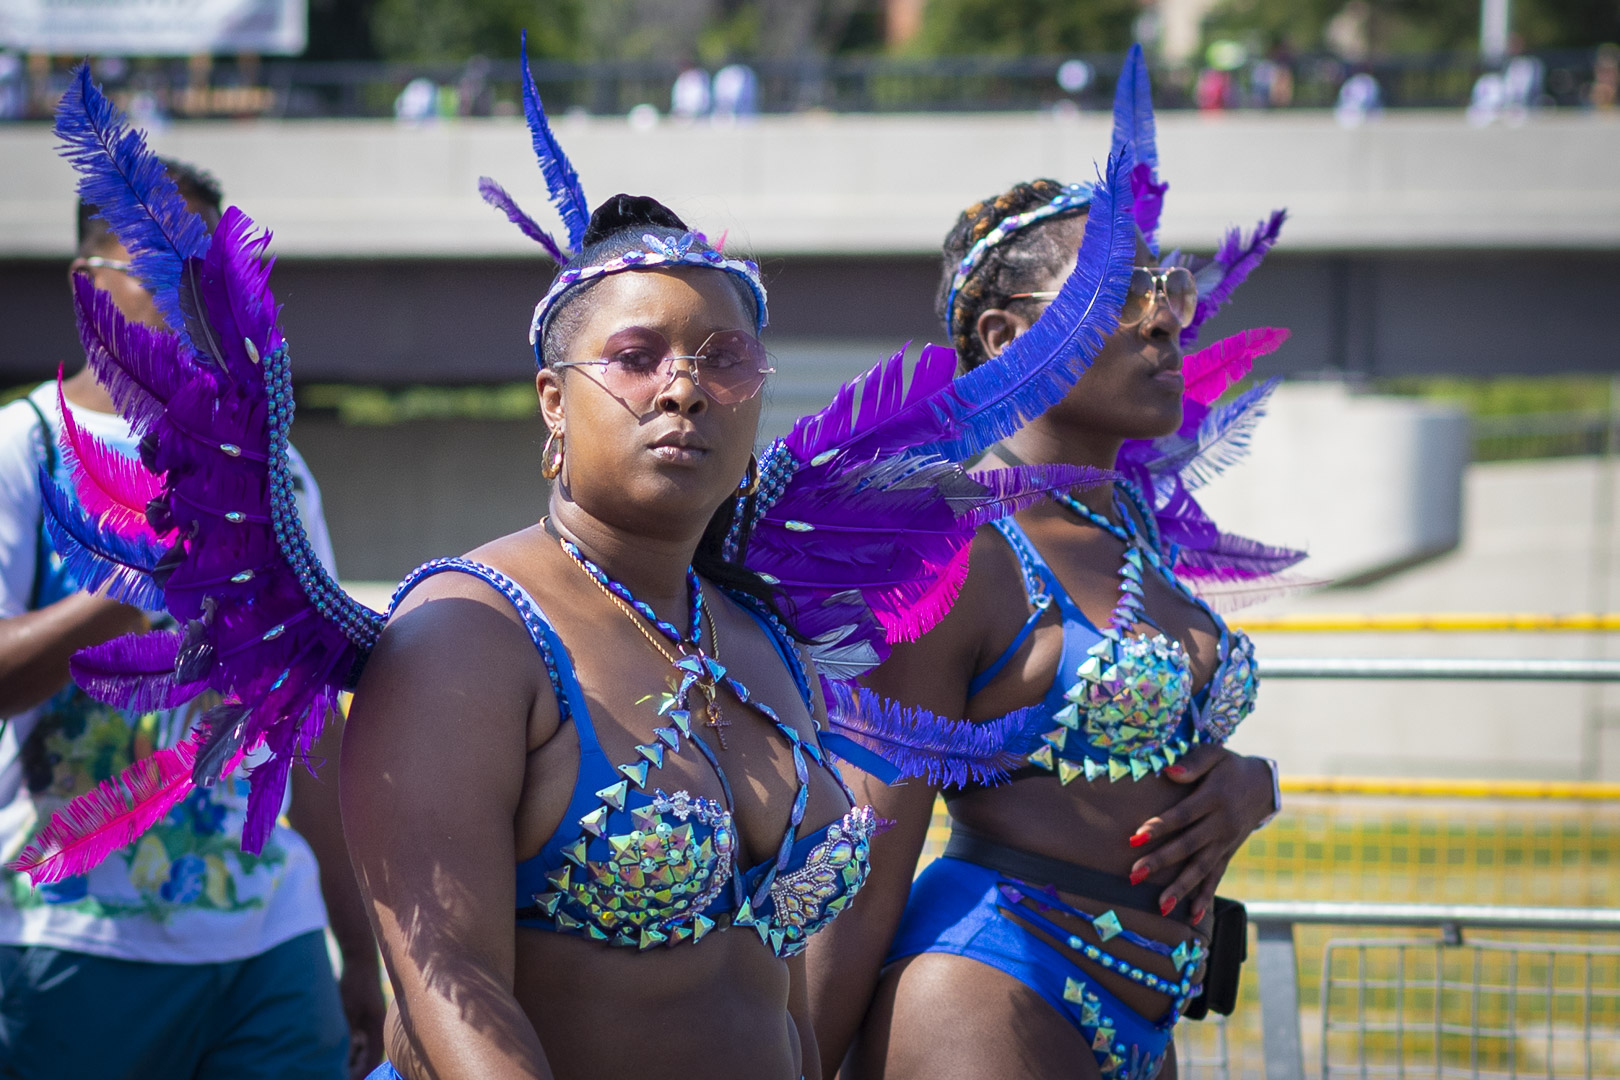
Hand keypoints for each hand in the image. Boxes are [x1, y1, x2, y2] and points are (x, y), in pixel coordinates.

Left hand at [340, 957, 386, 1078]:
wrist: (359, 957)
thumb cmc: (356, 982)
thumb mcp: (348, 1010)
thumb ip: (346, 1031)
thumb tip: (339, 1054)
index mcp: (377, 1025)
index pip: (374, 1056)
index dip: (363, 1070)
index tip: (351, 1078)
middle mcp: (376, 1023)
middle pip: (369, 1052)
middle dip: (357, 1065)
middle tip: (342, 1073)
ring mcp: (370, 1017)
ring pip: (363, 1044)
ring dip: (353, 1055)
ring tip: (337, 1063)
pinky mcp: (364, 1011)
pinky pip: (359, 1034)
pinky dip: (351, 1043)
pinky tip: (339, 1045)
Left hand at [1126, 747, 1275, 921]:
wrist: (1264, 785)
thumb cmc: (1228, 766)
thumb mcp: (1214, 753)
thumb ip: (1193, 762)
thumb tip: (1169, 772)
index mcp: (1214, 797)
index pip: (1184, 815)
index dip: (1160, 826)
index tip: (1135, 837)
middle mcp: (1221, 823)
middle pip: (1189, 845)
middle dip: (1161, 861)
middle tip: (1134, 874)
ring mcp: (1226, 841)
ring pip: (1202, 867)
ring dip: (1181, 887)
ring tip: (1160, 906)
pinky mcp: (1228, 852)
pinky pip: (1217, 876)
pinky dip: (1206, 896)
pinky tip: (1193, 916)